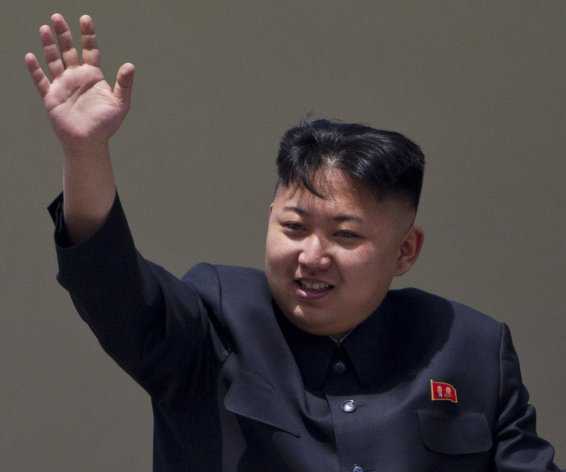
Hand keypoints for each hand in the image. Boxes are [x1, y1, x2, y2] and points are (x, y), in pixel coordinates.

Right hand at [25, 13, 133, 151]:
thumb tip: (130, 65)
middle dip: (63, 34)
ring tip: (44, 28)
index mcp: (93, 77)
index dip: (88, 35)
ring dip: (49, 45)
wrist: (89, 142)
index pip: (90, 50)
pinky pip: (41, 80)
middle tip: (57, 16)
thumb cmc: (106, 125)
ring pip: (54, 60)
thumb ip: (124, 84)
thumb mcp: (120, 103)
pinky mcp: (51, 97)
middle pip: (69, 50)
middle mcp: (77, 78)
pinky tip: (31, 56)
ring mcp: (63, 86)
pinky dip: (35, 69)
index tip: (85, 19)